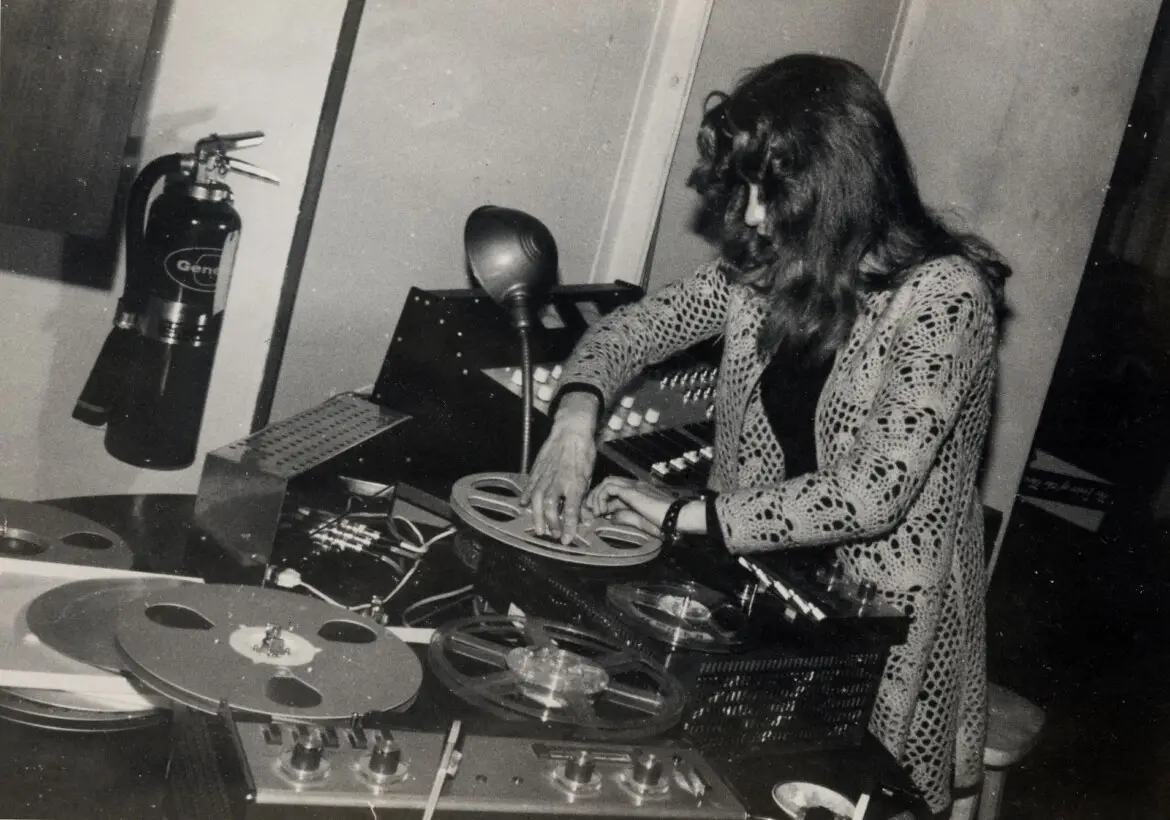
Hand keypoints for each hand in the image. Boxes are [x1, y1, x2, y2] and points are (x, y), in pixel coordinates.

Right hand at [522, 394, 598, 543]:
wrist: (571, 430)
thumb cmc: (583, 451)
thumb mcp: (589, 475)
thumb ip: (583, 497)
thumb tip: (583, 516)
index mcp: (576, 483)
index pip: (572, 510)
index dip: (569, 527)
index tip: (567, 540)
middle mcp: (559, 481)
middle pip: (552, 507)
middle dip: (552, 524)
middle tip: (554, 535)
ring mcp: (546, 475)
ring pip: (538, 499)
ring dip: (538, 516)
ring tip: (539, 529)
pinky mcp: (537, 469)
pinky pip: (530, 486)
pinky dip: (526, 497)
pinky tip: (524, 505)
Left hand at [584, 476, 675, 535]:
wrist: (676, 518)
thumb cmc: (665, 522)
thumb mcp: (641, 522)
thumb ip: (626, 518)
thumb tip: (611, 518)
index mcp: (638, 493)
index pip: (615, 491)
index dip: (603, 502)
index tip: (598, 515)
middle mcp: (635, 486)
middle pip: (608, 483)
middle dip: (596, 496)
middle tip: (591, 511)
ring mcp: (634, 486)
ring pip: (607, 482)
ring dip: (597, 495)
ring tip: (594, 510)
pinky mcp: (632, 490)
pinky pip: (609, 487)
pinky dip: (601, 497)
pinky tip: (601, 510)